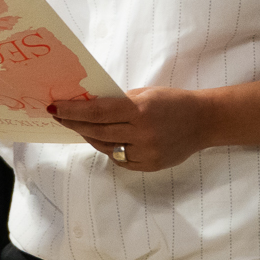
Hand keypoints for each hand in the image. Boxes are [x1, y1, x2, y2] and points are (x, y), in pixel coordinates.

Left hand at [49, 89, 211, 171]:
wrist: (203, 121)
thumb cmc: (172, 102)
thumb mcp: (146, 94)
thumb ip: (119, 102)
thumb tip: (89, 105)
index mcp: (140, 110)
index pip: (98, 112)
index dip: (74, 111)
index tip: (56, 108)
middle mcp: (142, 133)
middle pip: (98, 132)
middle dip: (75, 124)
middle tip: (60, 117)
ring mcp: (146, 153)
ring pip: (106, 148)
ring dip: (90, 137)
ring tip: (79, 127)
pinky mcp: (149, 166)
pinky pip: (120, 160)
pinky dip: (110, 149)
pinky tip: (104, 140)